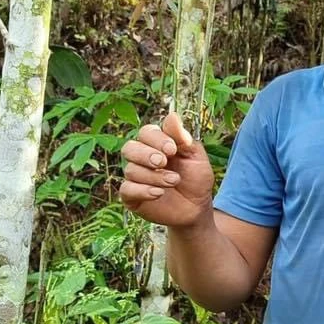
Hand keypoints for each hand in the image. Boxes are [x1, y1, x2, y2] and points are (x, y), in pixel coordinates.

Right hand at [119, 112, 214, 228]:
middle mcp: (141, 159)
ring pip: (131, 170)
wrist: (197, 208)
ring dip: (154, 176)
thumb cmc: (196, 179)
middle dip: (146, 155)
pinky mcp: (131, 196)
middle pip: (129, 148)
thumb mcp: (195, 157)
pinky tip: (159, 193)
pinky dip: (142, 190)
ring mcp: (135, 177)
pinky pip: (126, 189)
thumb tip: (172, 115)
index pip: (146, 132)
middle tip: (164, 162)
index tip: (172, 150)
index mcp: (156, 145)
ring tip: (173, 181)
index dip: (157, 139)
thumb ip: (184, 138)